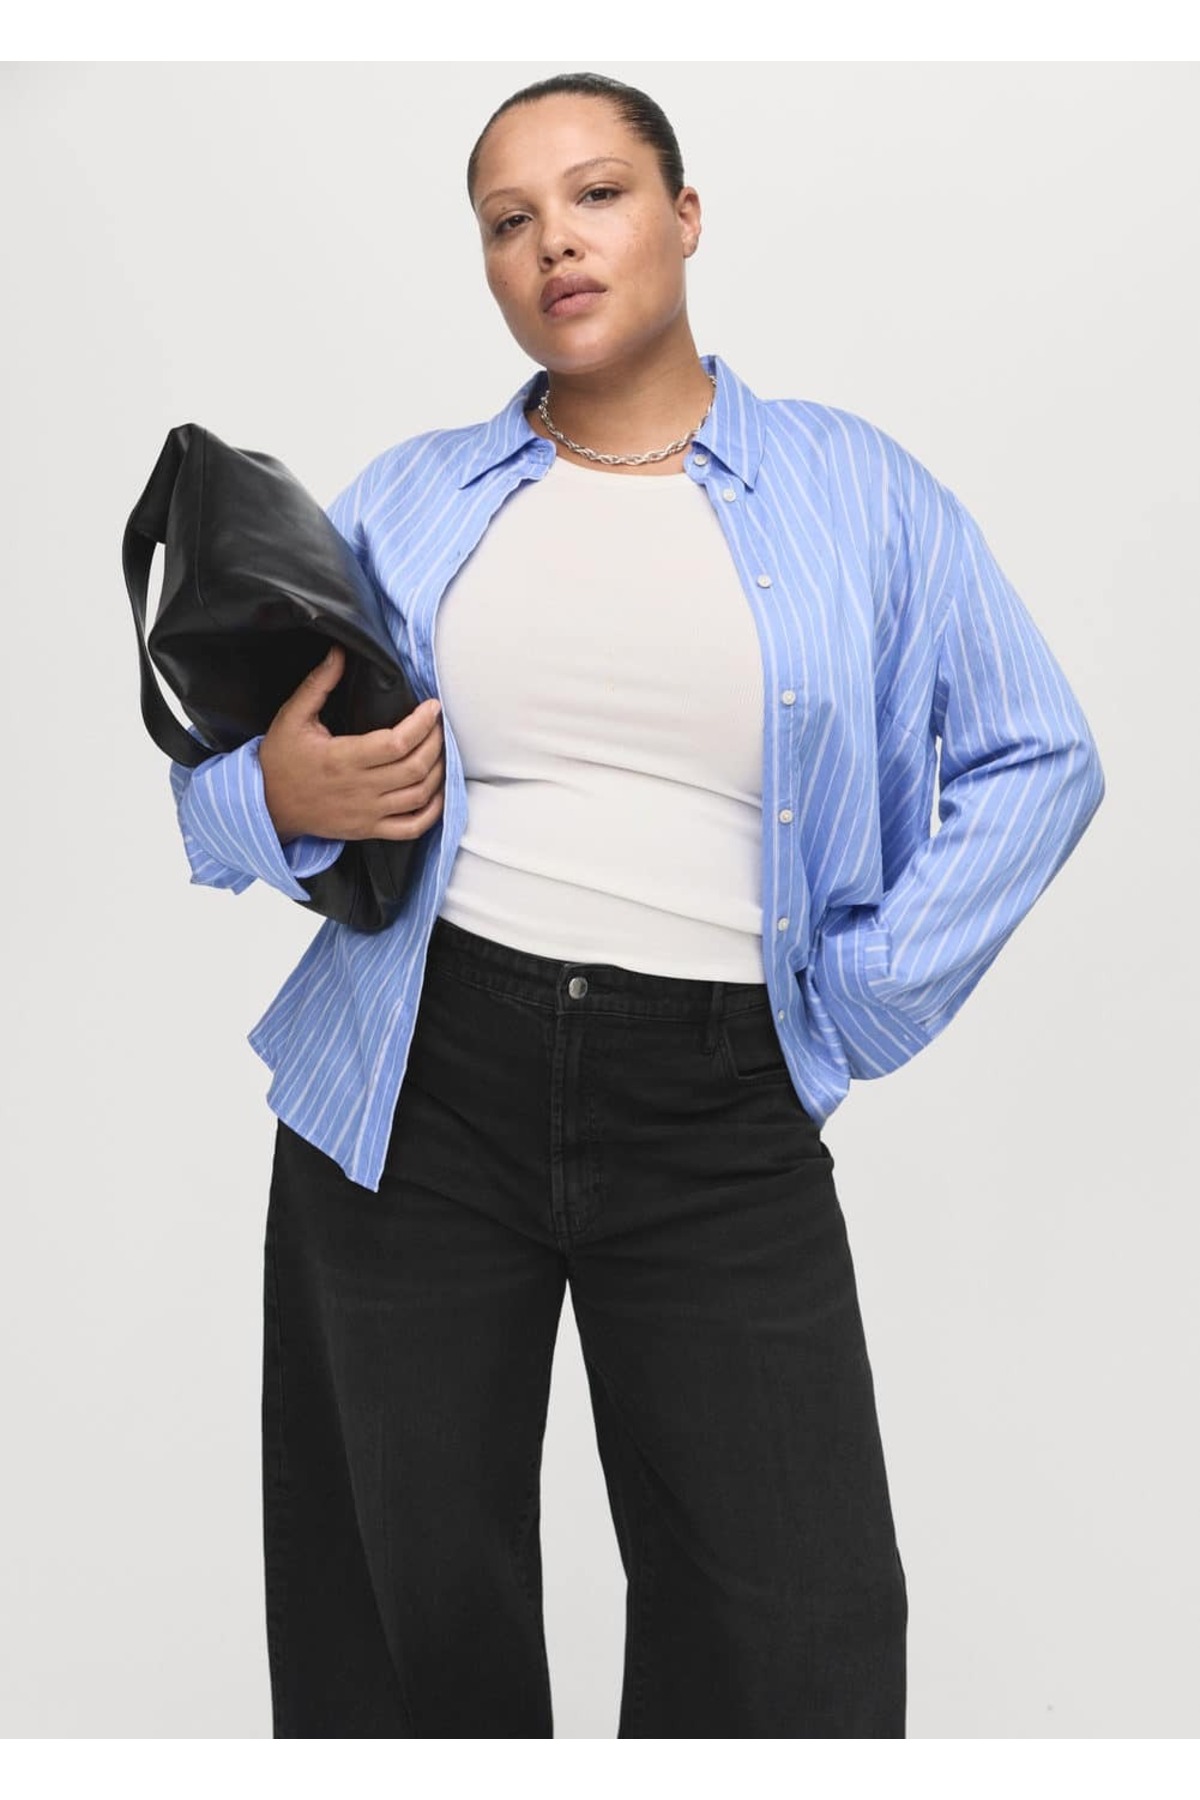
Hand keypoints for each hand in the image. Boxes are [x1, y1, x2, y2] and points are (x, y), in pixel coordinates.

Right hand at [259, 644, 445, 844]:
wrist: (266, 806)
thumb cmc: (280, 761)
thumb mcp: (293, 717)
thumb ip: (319, 685)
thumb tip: (338, 653)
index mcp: (342, 758)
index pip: (396, 743)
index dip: (422, 724)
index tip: (432, 707)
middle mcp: (359, 788)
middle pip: (415, 768)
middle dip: (435, 743)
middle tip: (438, 726)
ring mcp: (366, 813)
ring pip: (418, 795)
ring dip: (438, 772)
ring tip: (439, 751)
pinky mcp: (367, 830)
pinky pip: (410, 828)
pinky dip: (431, 813)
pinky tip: (436, 793)